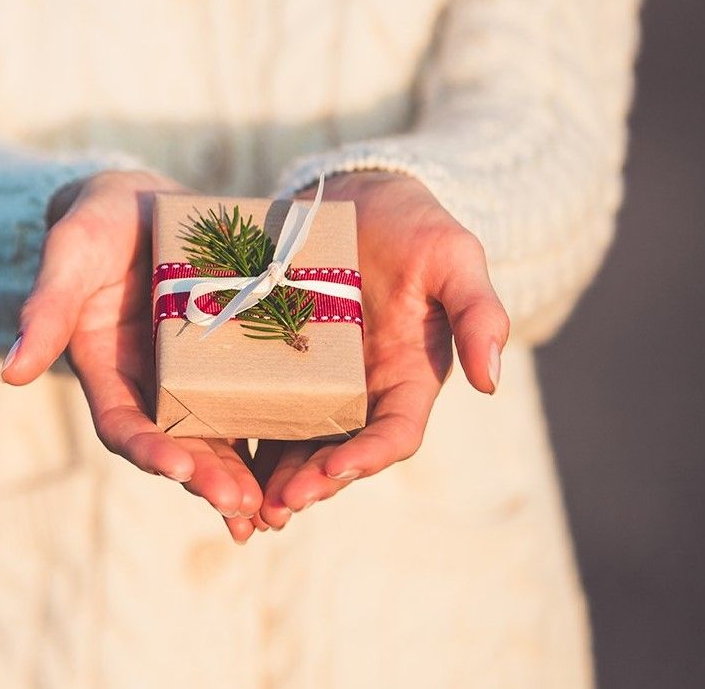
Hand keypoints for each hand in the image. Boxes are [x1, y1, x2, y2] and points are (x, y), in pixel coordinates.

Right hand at [0, 171, 262, 539]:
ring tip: (272, 507)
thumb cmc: (97, 222)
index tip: (176, 465)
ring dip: (243, 472)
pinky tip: (307, 450)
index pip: (122, 424)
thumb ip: (46, 307)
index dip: (146, 448)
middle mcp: (152, 382)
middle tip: (238, 506)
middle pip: (177, 442)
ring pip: (219, 433)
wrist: (142, 201)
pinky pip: (254, 396)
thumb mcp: (70, 252)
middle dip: (206, 476)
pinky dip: (274, 426)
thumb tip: (11, 372)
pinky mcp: (231, 355)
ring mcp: (194, 373)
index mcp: (107, 369)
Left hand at [254, 171, 509, 530]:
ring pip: (295, 441)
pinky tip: (212, 453)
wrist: (361, 198)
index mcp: (408, 377)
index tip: (338, 469)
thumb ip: (479, 313)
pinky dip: (240, 435)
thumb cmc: (414, 226)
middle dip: (312, 481)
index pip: (395, 432)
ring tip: (244, 506)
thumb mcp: (453, 257)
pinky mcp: (276, 362)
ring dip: (272, 477)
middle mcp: (362, 390)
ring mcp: (316, 381)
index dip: (369, 457)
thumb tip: (492, 382)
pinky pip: (257, 405)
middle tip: (279, 506)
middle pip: (338, 450)